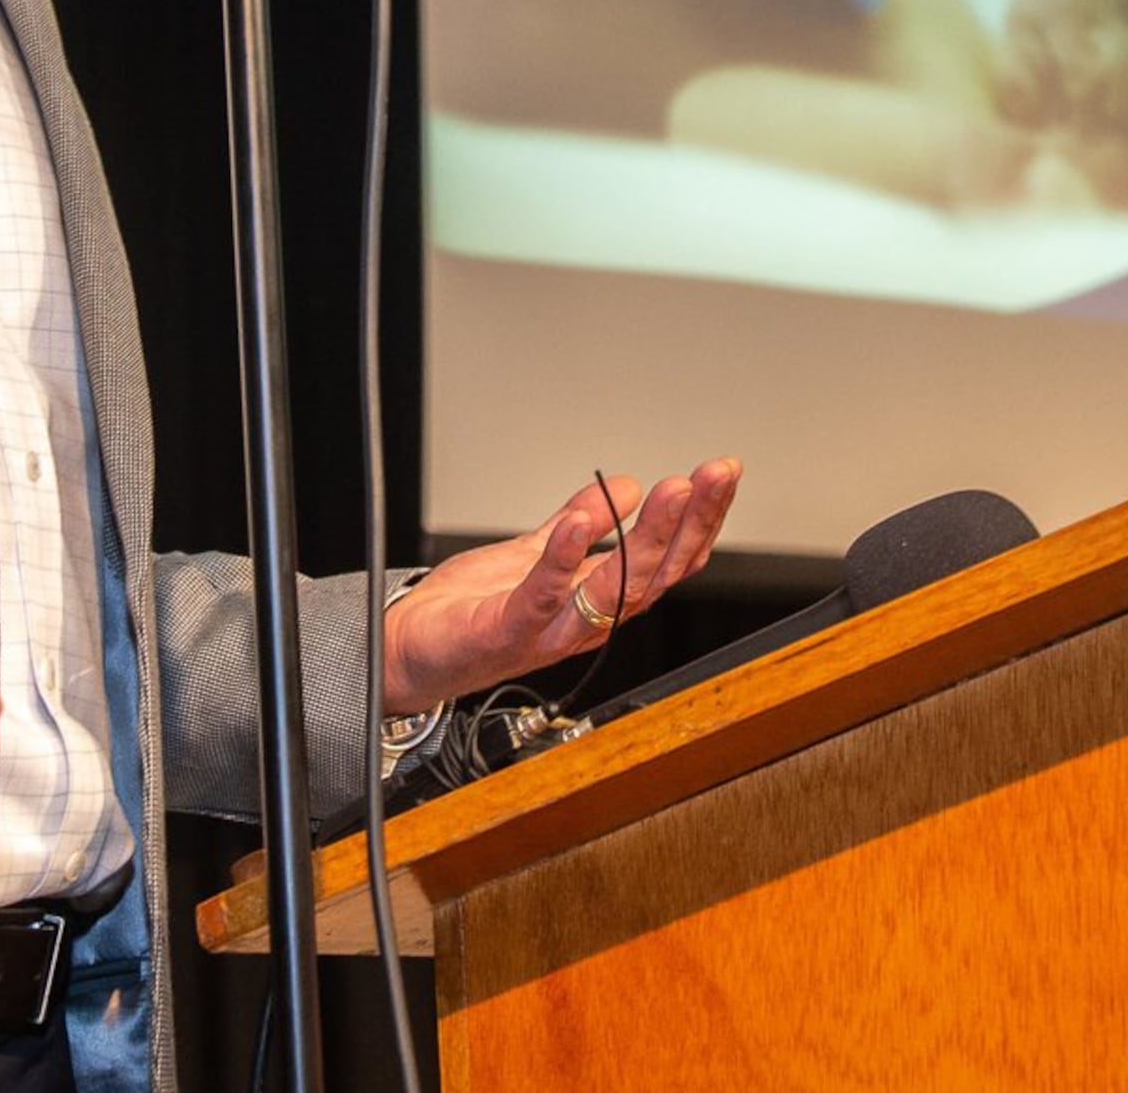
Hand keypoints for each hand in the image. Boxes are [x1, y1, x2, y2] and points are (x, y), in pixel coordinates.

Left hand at [377, 459, 743, 710]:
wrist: (406, 653)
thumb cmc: (468, 613)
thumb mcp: (532, 554)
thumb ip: (574, 527)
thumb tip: (623, 486)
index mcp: (597, 600)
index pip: (665, 561)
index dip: (699, 520)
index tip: (720, 475)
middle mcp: (584, 621)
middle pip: (655, 574)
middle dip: (691, 521)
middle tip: (715, 475)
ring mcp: (549, 630)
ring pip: (615, 589)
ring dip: (648, 537)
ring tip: (670, 491)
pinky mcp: (507, 632)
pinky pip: (542, 596)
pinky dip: (563, 559)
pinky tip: (581, 522)